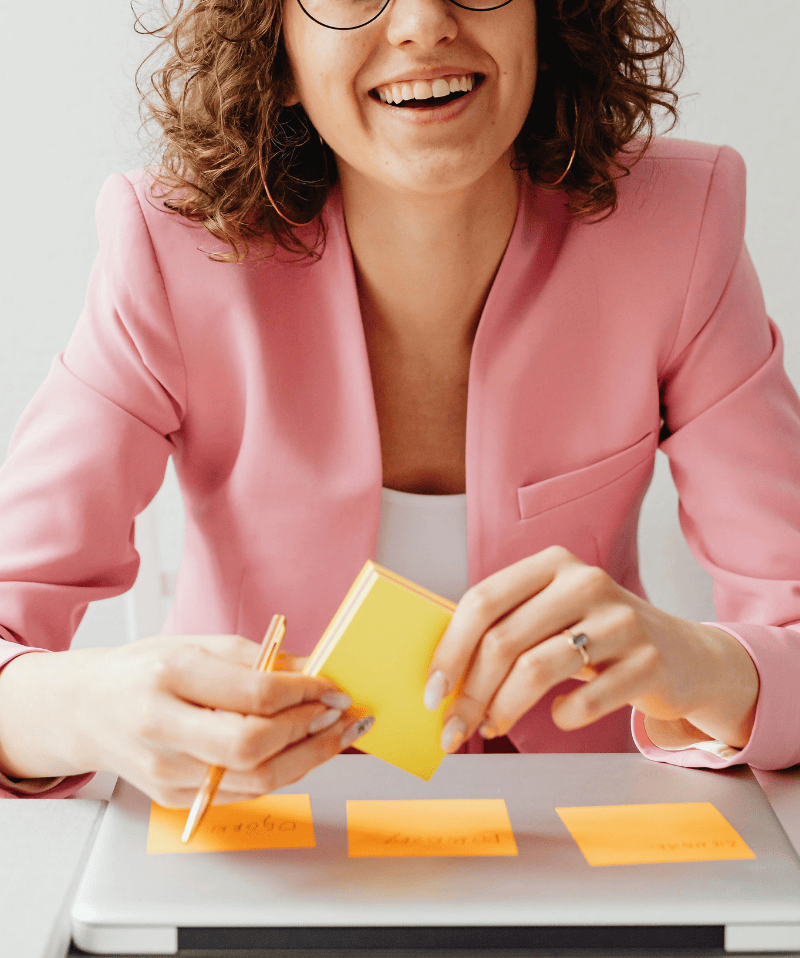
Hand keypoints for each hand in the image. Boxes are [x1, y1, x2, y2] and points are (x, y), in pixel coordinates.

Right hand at [0, 635, 366, 805]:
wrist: (86, 709)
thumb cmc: (143, 670)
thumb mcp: (197, 644)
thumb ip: (257, 658)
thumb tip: (314, 670)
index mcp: (168, 676)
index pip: (253, 694)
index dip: (304, 693)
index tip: (331, 687)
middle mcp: (163, 728)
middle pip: (253, 747)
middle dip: (308, 731)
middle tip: (337, 713)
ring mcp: (166, 771)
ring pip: (255, 780)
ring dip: (307, 758)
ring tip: (333, 734)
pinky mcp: (174, 798)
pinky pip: (243, 792)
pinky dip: (281, 771)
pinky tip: (300, 750)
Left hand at [424, 546, 758, 750]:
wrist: (685, 655)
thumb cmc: (597, 637)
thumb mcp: (554, 614)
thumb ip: (506, 627)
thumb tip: (440, 676)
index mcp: (552, 563)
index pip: (483, 600)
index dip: (450, 649)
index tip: (431, 691)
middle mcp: (586, 581)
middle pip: (504, 640)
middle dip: (470, 692)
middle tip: (453, 727)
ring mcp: (622, 619)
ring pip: (537, 669)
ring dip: (503, 709)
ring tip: (492, 726)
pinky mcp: (650, 661)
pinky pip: (586, 700)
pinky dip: (562, 717)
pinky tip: (559, 717)